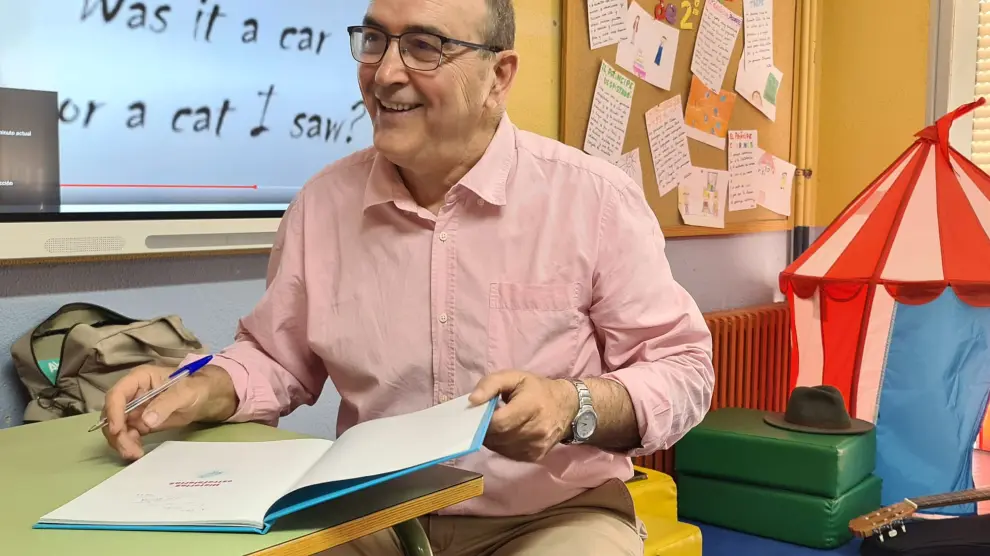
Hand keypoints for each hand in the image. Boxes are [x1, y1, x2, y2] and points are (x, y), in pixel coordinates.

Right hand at [101, 364, 236, 460]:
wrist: (205, 398)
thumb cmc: (196, 387)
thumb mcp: (185, 392)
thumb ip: (166, 403)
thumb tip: (146, 420)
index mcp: (139, 378)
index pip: (117, 394)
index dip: (113, 412)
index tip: (118, 430)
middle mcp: (132, 393)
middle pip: (112, 413)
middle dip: (116, 433)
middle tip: (129, 450)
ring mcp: (134, 409)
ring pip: (117, 427)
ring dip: (121, 442)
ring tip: (135, 454)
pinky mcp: (140, 423)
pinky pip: (127, 435)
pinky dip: (129, 445)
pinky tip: (138, 452)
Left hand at [468, 370, 578, 461]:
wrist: (567, 407)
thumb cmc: (537, 389)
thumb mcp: (514, 377)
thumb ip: (490, 384)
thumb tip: (472, 400)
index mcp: (531, 407)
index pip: (498, 422)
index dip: (483, 420)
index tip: (478, 412)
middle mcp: (536, 430)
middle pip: (498, 437)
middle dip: (485, 429)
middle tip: (483, 419)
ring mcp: (536, 446)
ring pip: (500, 448)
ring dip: (491, 438)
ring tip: (495, 425)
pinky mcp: (535, 456)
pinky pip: (508, 454)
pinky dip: (501, 445)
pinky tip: (504, 433)